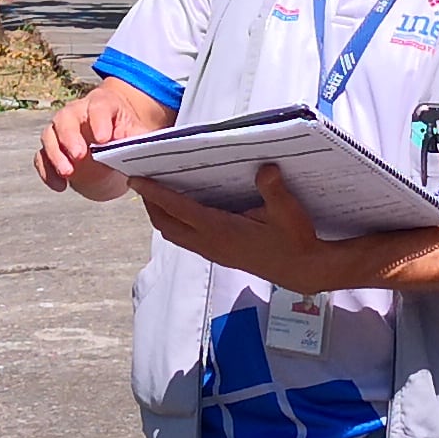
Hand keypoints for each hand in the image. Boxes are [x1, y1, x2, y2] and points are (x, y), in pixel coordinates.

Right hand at [38, 78, 167, 197]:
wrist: (113, 140)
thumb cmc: (127, 133)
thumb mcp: (139, 134)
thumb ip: (143, 139)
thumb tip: (157, 149)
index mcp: (102, 105)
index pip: (98, 107)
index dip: (99, 121)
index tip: (104, 139)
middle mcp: (77, 114)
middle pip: (65, 118)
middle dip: (70, 137)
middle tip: (80, 155)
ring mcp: (62, 131)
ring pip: (49, 135)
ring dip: (55, 154)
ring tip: (68, 173)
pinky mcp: (54, 150)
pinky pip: (42, 157)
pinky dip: (46, 171)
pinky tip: (59, 186)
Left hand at [133, 165, 356, 293]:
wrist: (303, 270)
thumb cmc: (295, 240)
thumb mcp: (287, 212)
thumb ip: (274, 189)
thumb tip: (266, 167)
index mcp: (219, 230)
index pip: (177, 209)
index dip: (154, 193)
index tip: (135, 179)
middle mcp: (210, 243)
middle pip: (166, 224)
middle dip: (151, 203)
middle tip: (143, 180)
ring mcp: (213, 252)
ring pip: (174, 234)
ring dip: (162, 214)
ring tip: (158, 193)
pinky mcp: (219, 255)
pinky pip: (186, 239)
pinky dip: (176, 222)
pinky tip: (185, 210)